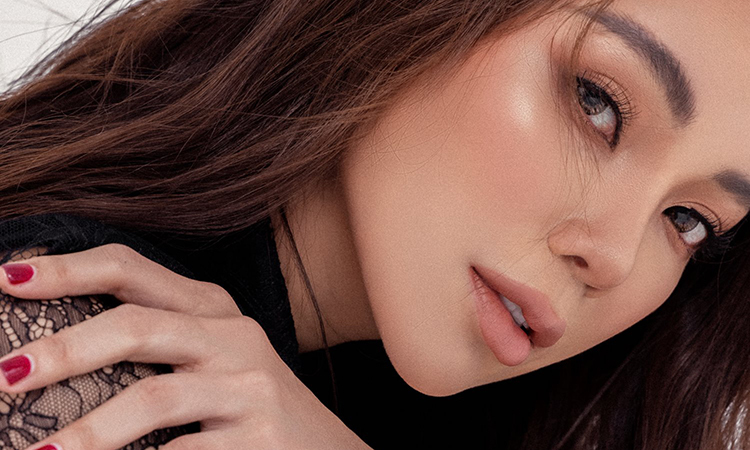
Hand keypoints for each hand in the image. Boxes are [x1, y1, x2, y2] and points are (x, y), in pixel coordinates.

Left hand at [0, 244, 370, 449]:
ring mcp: (248, 386)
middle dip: (63, 352)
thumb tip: (50, 352)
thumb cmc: (249, 402)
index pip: (132, 269)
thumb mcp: (212, 356)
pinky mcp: (258, 438)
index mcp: (212, 308)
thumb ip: (156, 338)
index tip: (7, 278)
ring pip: (154, 398)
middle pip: (137, 327)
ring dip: (88, 434)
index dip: (69, 270)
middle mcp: (233, 336)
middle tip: (4, 378)